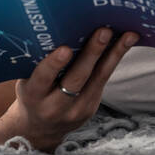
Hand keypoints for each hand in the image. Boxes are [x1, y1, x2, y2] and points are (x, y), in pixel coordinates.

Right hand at [0, 26, 137, 152]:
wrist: (39, 128)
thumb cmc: (32, 92)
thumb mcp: (26, 81)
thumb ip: (37, 62)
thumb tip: (57, 26)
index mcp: (32, 96)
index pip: (42, 79)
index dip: (53, 65)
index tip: (65, 49)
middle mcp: (54, 106)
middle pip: (76, 79)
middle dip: (91, 54)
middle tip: (104, 32)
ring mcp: (75, 109)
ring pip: (97, 78)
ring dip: (114, 54)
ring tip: (128, 35)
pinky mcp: (91, 107)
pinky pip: (104, 79)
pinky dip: (114, 59)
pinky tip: (126, 42)